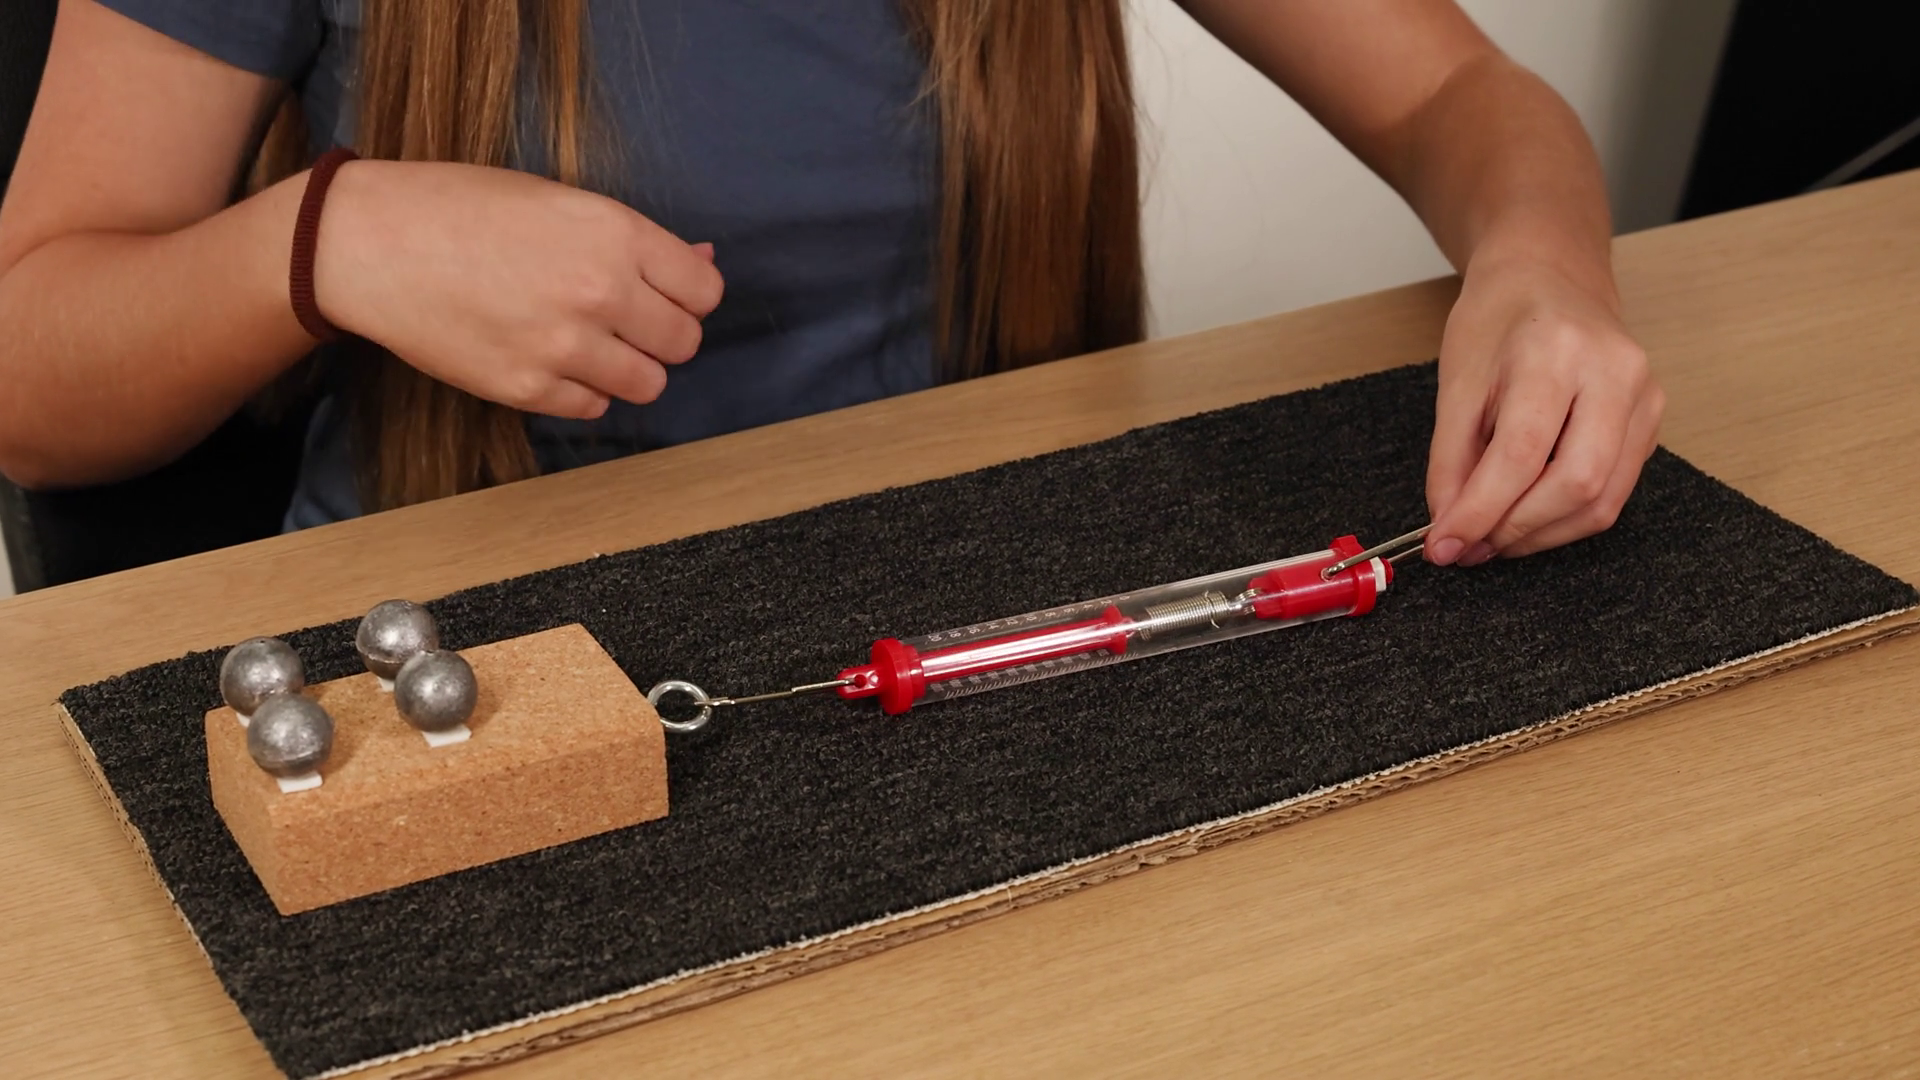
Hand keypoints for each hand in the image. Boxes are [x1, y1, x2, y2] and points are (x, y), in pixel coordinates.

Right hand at [312, 160, 723, 418]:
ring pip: (647, 384)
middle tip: (626, 320)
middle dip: (662, 334)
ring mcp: (564, 347)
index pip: (704, 290)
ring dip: (627, 368)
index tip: (665, 293)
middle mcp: (600, 292)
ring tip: (587, 342)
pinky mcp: (528, 390)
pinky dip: (582, 390)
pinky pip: (592, 408)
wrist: (371, 244)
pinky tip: (550, 359)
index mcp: (613, 234)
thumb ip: (635, 241)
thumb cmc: (461, 208)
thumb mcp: (557, 200)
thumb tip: (703, 261)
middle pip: (684, 342)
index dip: (689, 294)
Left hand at [1424, 254, 1663, 565]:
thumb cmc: (1500, 318)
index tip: (1445, 545)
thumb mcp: (1456, 380)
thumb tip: (1449, 529)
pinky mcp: (1653, 419)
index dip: (1481, 510)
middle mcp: (1614, 371)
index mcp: (1556, 349)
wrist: (1549, 276)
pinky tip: (1527, 516)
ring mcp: (1645, 395)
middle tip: (1470, 547)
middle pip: (1576, 483)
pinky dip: (1566, 518)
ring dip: (1542, 534)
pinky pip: (1615, 491)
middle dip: (1516, 529)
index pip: (1522, 452)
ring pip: (1602, 499)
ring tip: (1493, 538)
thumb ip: (1450, 460)